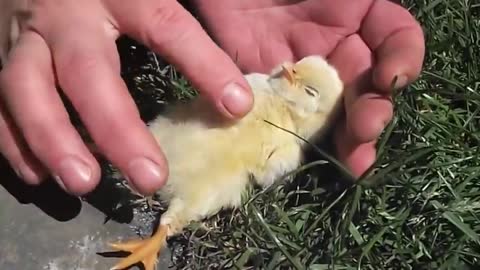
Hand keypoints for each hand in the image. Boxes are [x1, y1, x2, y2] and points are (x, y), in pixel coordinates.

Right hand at [0, 0, 253, 195]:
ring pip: (26, 90)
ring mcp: (24, 38)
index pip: (166, 26)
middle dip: (117, 129)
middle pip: (87, 73)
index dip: (204, 65)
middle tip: (149, 178)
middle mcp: (66, 16)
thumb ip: (181, 15)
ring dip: (53, 142)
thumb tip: (231, 74)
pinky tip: (39, 175)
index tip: (237, 106)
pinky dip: (14, 142)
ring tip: (84, 183)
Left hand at [193, 0, 424, 176]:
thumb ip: (359, 5)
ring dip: (346, 140)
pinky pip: (286, 121)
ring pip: (331, 114)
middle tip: (365, 130)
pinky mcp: (265, 93)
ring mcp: (299, 76)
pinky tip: (306, 156)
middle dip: (372, 114)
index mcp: (355, 17)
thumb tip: (388, 51)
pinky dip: (297, 141)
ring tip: (352, 161)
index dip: (403, 59)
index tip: (392, 77)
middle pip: (366, 89)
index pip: (395, 39)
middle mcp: (333, 50)